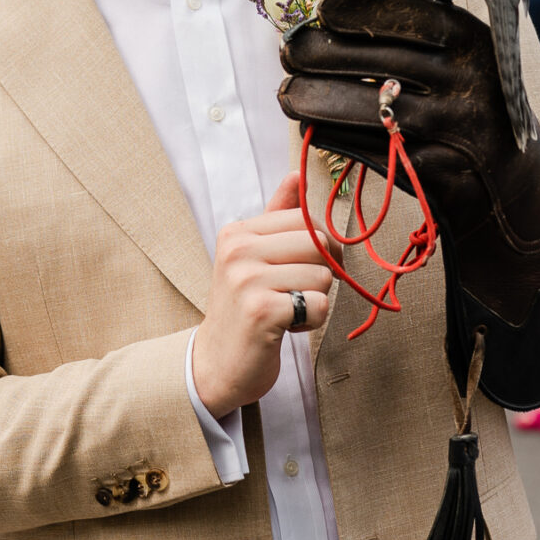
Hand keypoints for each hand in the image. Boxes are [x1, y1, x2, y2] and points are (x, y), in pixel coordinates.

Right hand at [190, 174, 333, 421]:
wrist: (216, 365)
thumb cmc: (242, 310)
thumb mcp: (252, 257)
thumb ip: (276, 216)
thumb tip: (297, 174)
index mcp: (237, 233)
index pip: (306, 219)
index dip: (320, 247)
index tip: (302, 269)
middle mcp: (238, 251)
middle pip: (319, 245)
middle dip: (320, 274)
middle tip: (295, 294)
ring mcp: (247, 281)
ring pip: (323, 277)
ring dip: (315, 301)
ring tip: (285, 312)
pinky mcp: (261, 312)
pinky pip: (319, 305)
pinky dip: (311, 322)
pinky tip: (285, 328)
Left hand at [279, 0, 539, 407]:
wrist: (511, 188)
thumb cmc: (471, 110)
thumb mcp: (462, 63)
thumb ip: (414, 36)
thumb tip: (337, 9)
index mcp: (475, 45)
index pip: (410, 16)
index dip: (360, 9)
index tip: (321, 7)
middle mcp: (467, 83)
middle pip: (380, 60)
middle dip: (322, 54)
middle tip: (287, 52)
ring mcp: (451, 130)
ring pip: (369, 108)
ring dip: (317, 100)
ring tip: (287, 95)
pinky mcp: (433, 172)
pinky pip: (370, 149)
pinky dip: (335, 137)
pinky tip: (311, 128)